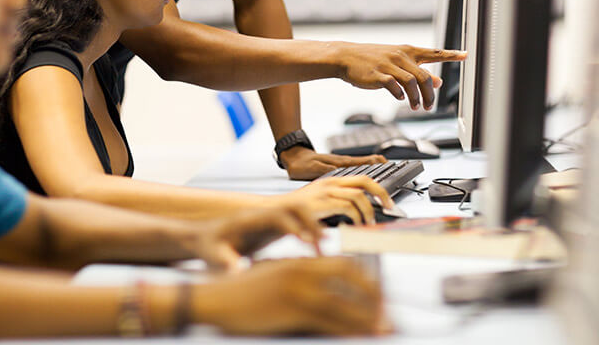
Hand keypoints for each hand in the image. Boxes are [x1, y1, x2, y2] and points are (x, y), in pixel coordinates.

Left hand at [187, 204, 325, 270]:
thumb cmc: (206, 247)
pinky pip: (296, 225)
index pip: (276, 215)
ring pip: (298, 213)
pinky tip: (313, 253)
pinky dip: (308, 234)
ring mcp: (268, 220)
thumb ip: (224, 261)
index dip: (293, 226)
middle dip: (310, 222)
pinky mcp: (272, 228)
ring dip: (313, 226)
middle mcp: (262, 215)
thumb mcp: (212, 255)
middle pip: (293, 207)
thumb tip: (237, 272)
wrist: (202, 239)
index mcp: (248, 219)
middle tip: (322, 244)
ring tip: (322, 248)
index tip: (306, 242)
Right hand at [192, 257, 387, 335]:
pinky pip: (330, 322)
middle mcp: (302, 271)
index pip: (344, 264)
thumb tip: (321, 293)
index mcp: (299, 261)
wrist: (213, 298)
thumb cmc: (239, 291)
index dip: (366, 280)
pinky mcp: (291, 310)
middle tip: (386, 313)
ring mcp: (298, 290)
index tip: (379, 294)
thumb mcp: (273, 276)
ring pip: (345, 303)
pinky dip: (349, 330)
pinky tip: (359, 337)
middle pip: (352, 278)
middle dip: (374, 296)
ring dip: (368, 318)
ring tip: (383, 329)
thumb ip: (298, 279)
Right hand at [276, 175, 392, 224]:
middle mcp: (330, 183)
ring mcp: (325, 191)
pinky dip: (356, 216)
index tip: (388, 200)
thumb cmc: (296, 212)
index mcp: (331, 181)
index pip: (362, 178)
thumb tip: (357, 212)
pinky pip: (347, 206)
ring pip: (358, 195)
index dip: (378, 188)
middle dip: (381, 193)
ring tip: (368, 222)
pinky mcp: (321, 203)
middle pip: (364, 181)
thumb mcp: (320, 203)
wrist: (274, 212)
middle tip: (389, 206)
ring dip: (368, 210)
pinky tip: (355, 224)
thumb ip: (337, 203)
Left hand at [279, 146, 387, 179]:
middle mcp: (342, 162)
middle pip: (366, 162)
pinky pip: (355, 167)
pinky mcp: (337, 166)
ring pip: (362, 165)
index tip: (387, 165)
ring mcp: (341, 164)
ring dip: (375, 166)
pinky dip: (365, 168)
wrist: (292, 157)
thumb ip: (326, 171)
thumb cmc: (301, 164)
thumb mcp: (312, 169)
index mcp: (339, 163)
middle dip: (380, 164)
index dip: (375, 164)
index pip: (362, 163)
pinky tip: (368, 172)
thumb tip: (340, 173)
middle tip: (393, 167)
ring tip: (387, 168)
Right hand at [334, 43, 466, 109]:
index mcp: (408, 51)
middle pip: (424, 76)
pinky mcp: (378, 74)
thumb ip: (417, 71)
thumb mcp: (397, 62)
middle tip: (429, 106)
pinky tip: (401, 99)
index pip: (434, 52)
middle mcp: (401, 56)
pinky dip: (400, 95)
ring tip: (416, 107)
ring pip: (412, 82)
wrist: (347, 56)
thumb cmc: (373, 59)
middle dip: (430, 94)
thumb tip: (438, 82)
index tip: (466, 55)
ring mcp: (389, 64)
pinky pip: (394, 86)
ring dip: (417, 98)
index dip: (451, 55)